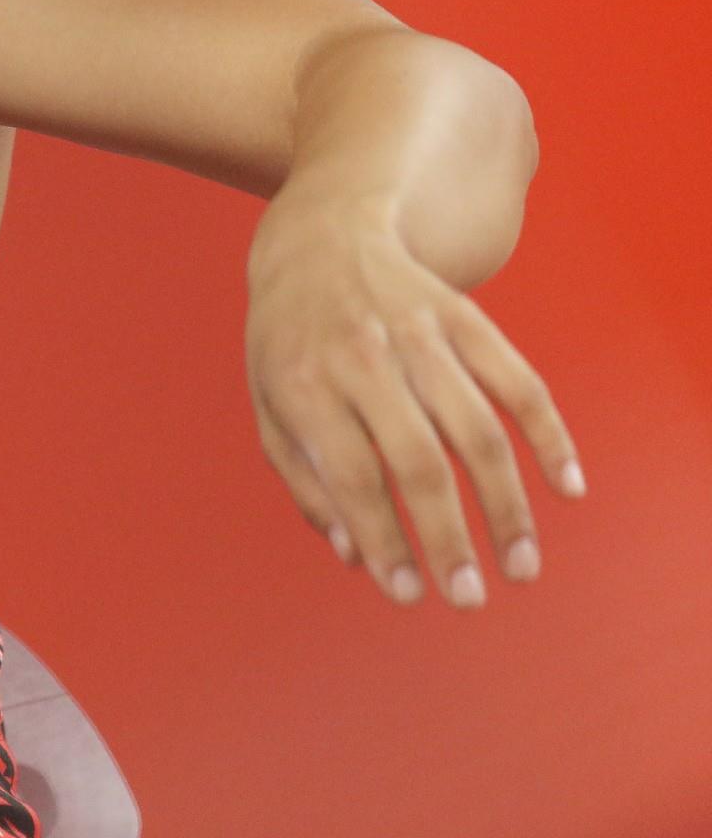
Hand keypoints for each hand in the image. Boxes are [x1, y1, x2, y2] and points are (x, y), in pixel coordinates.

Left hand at [243, 187, 581, 607]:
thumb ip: (305, 480)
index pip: (351, 475)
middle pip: (418, 460)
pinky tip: (567, 489)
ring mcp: (418, 333)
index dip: (384, 538)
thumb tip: (357, 556)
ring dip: (506, 506)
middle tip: (470, 598)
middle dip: (448, 538)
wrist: (319, 239)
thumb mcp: (270, 403)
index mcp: (305, 383)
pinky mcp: (464, 317)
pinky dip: (550, 436)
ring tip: (520, 567)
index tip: (410, 595)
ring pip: (477, 429)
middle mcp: (363, 355)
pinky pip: (520, 381)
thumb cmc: (289, 341)